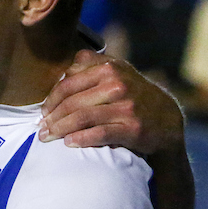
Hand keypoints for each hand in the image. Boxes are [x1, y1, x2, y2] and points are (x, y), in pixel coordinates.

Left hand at [39, 50, 183, 153]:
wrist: (167, 119)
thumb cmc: (134, 94)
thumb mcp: (118, 71)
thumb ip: (91, 65)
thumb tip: (62, 72)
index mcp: (109, 68)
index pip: (68, 83)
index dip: (51, 99)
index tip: (42, 111)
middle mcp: (118, 84)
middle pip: (72, 102)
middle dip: (52, 117)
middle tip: (41, 128)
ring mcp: (126, 107)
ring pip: (82, 117)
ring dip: (60, 129)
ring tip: (47, 137)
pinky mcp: (132, 128)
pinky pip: (99, 134)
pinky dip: (80, 139)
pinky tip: (69, 143)